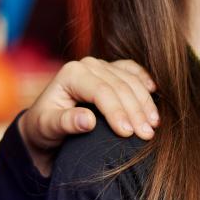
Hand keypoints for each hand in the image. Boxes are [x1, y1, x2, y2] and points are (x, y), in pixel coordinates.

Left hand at [18, 58, 158, 175]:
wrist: (45, 123)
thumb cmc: (44, 127)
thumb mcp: (47, 128)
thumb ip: (65, 123)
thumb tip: (89, 120)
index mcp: (72, 73)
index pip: (102, 91)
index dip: (117, 111)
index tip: (128, 133)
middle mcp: (88, 64)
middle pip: (120, 86)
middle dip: (135, 111)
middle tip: (147, 135)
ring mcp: (102, 66)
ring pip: (131, 80)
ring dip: (145, 103)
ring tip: (153, 126)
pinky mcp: (112, 71)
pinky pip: (133, 71)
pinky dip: (145, 82)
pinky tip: (155, 93)